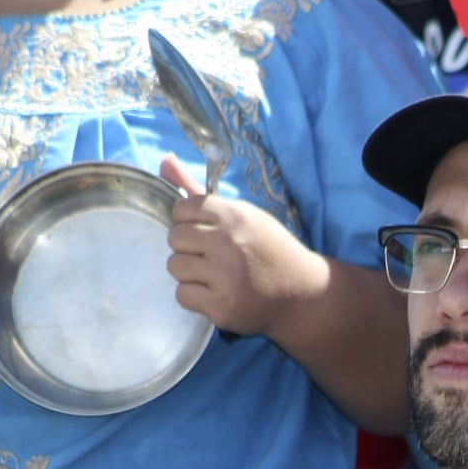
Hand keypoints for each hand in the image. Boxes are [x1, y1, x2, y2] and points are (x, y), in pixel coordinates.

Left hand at [160, 154, 328, 338]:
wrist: (304, 295)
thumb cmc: (271, 251)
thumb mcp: (245, 216)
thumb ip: (201, 194)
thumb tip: (163, 161)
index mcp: (235, 216)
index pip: (182, 208)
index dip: (189, 221)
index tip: (205, 232)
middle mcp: (228, 243)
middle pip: (174, 238)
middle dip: (188, 247)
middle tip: (210, 256)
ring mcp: (225, 278)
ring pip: (174, 267)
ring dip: (189, 272)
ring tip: (213, 275)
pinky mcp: (222, 307)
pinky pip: (182, 295)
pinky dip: (195, 296)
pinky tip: (216, 293)